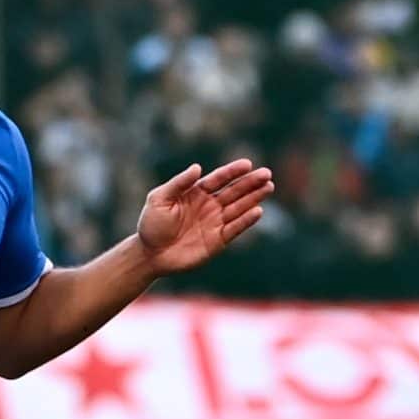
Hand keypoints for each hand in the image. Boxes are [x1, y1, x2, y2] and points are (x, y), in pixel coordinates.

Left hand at [135, 158, 274, 275]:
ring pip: (239, 208)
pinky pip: (234, 228)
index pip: (219, 179)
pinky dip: (246, 220)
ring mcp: (215, 223)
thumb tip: (198, 168)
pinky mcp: (217, 241)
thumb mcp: (159, 198)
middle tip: (267, 174)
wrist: (150, 254)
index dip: (233, 172)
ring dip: (254, 198)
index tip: (247, 164)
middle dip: (251, 183)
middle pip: (234, 191)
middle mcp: (209, 206)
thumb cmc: (151, 224)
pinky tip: (258, 211)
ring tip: (269, 187)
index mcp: (196, 193)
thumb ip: (179, 183)